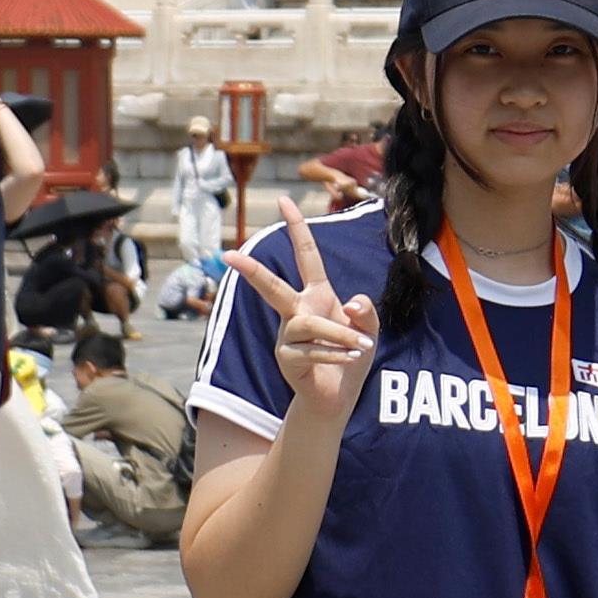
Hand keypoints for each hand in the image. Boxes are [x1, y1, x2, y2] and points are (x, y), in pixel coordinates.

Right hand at [227, 212, 378, 425]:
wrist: (338, 397)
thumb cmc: (351, 355)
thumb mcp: (369, 329)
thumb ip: (367, 312)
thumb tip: (350, 302)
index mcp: (316, 294)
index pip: (306, 255)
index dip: (297, 227)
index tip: (284, 200)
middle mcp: (297, 311)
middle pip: (272, 287)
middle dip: (251, 271)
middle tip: (227, 256)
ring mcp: (287, 336)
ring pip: (310, 325)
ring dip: (340, 334)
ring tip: (360, 346)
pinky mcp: (286, 359)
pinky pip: (311, 351)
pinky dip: (336, 354)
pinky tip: (350, 358)